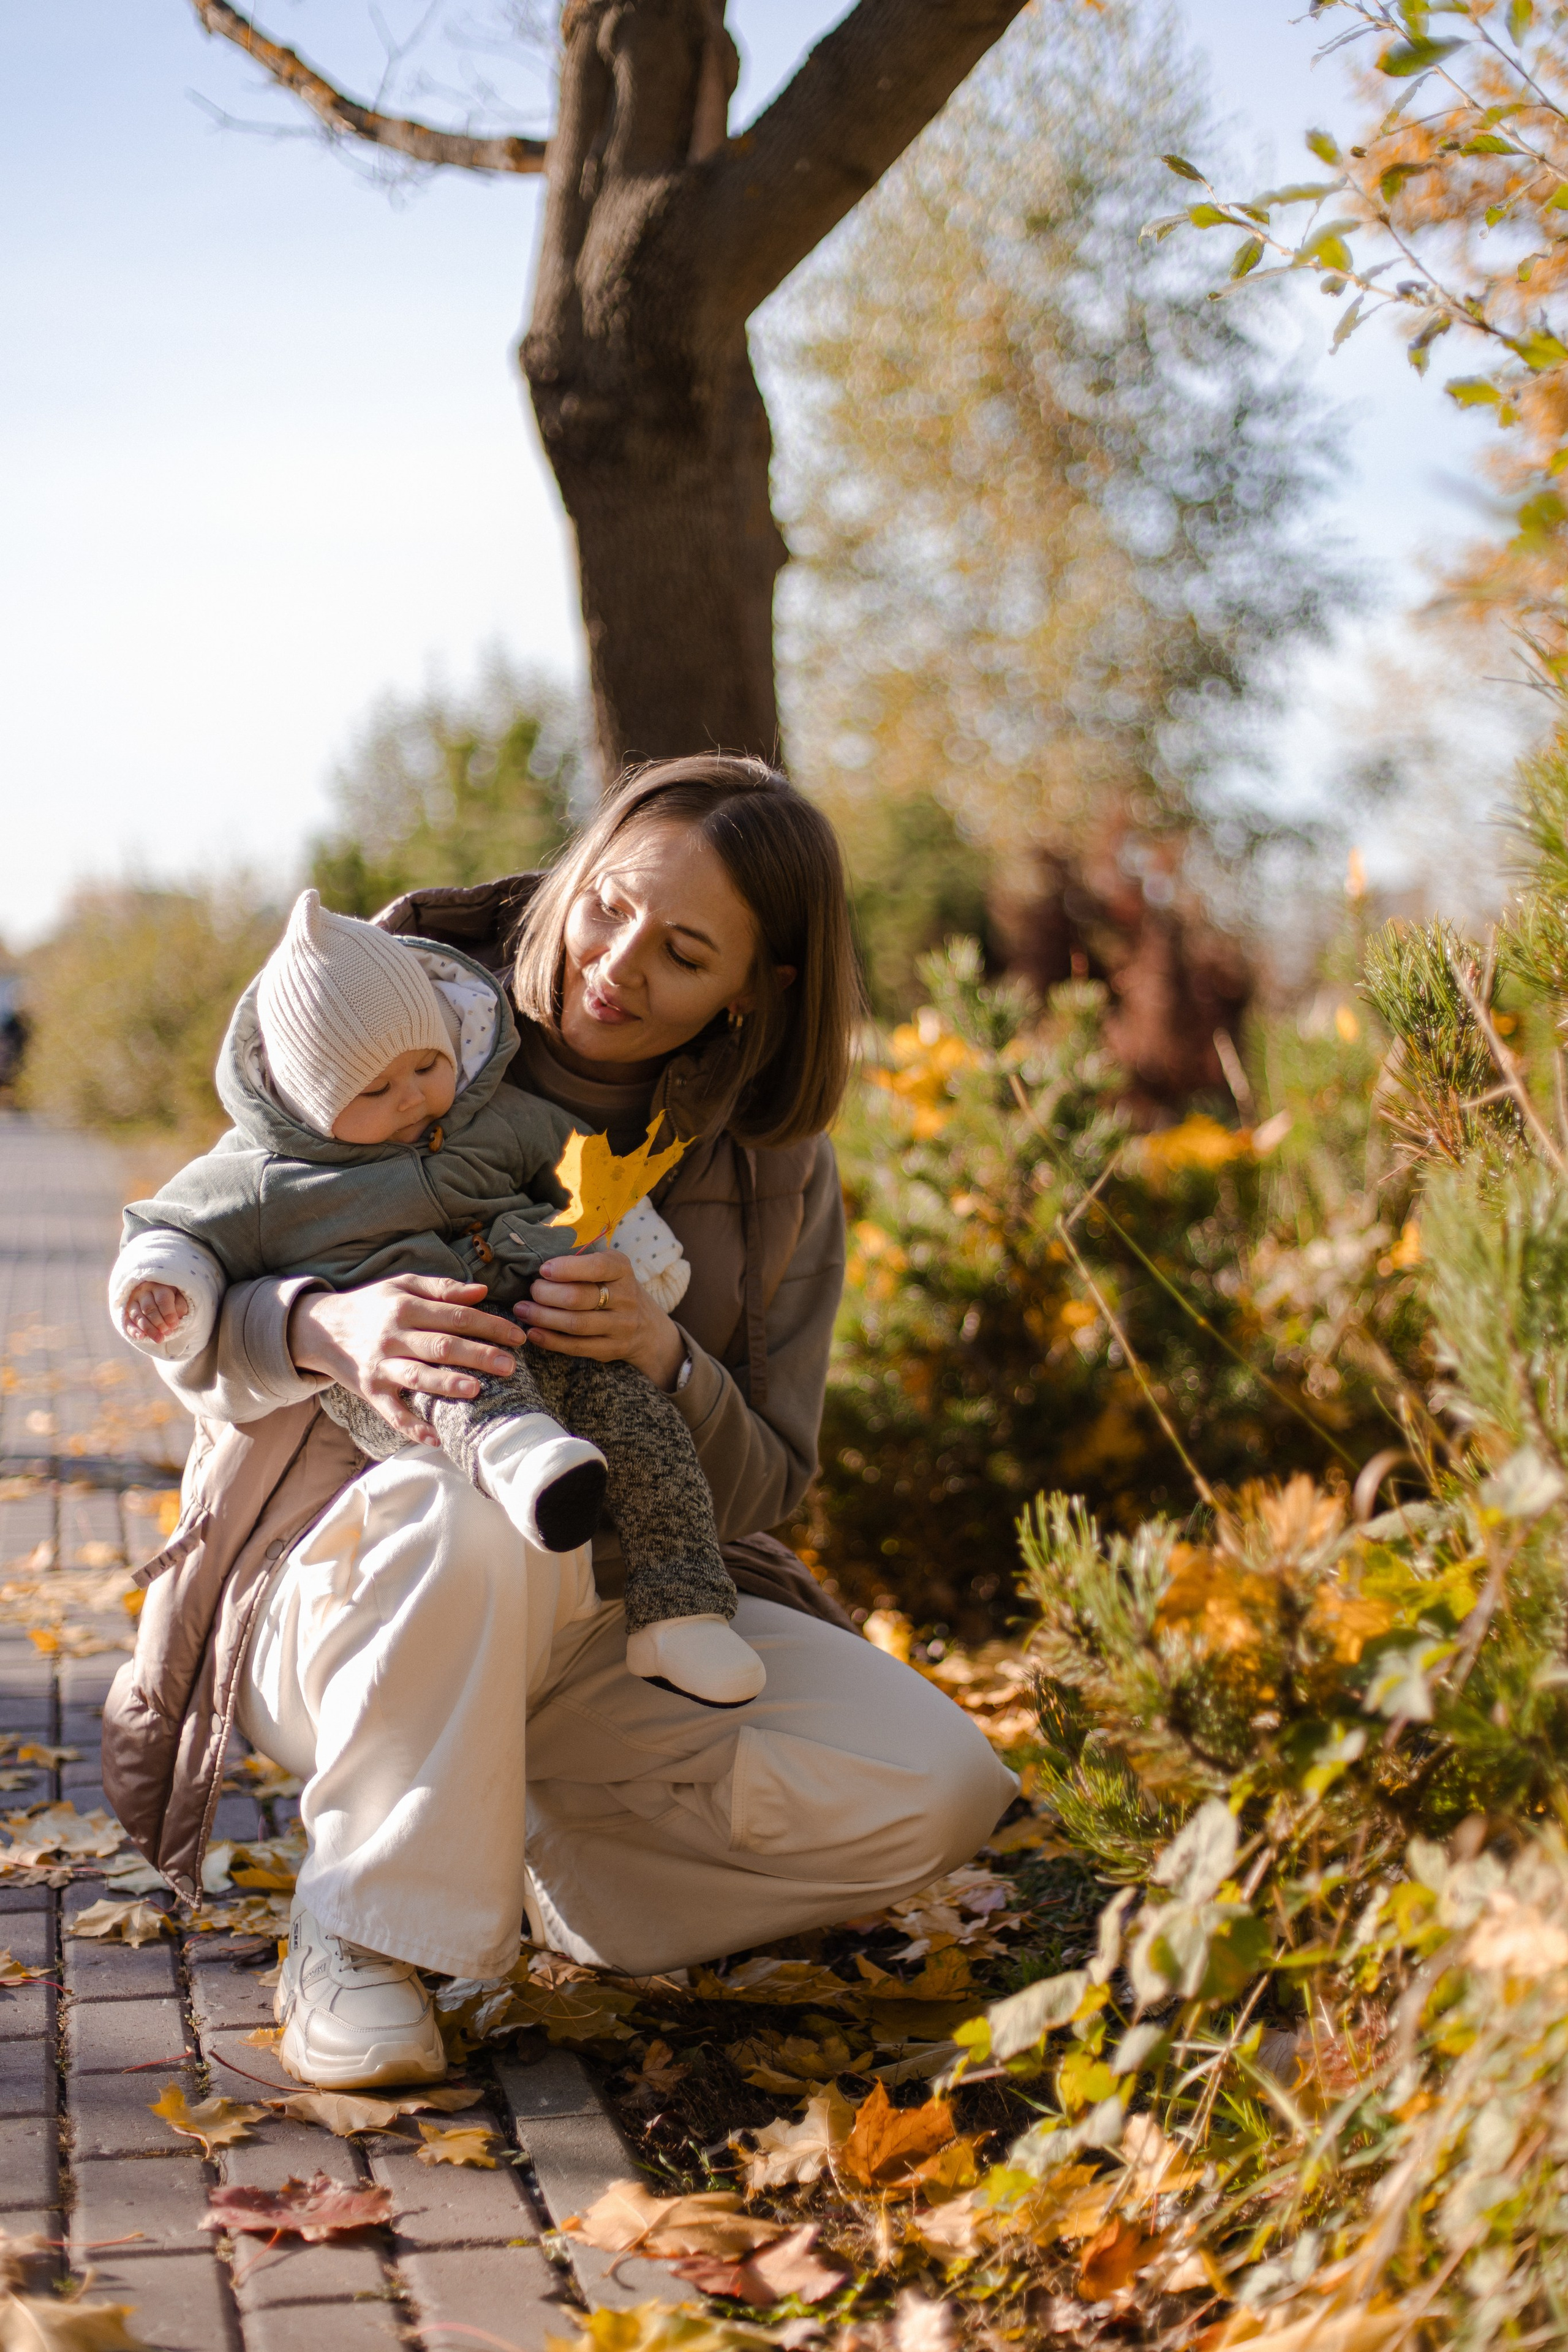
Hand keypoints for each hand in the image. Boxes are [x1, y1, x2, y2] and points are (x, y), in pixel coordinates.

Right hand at [125, 1282, 188, 1343]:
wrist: (155, 1296)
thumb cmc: (170, 1298)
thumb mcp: (178, 1298)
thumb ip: (179, 1306)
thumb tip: (173, 1321)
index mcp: (158, 1286)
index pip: (162, 1299)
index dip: (169, 1314)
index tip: (174, 1325)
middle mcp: (143, 1292)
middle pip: (149, 1308)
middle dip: (159, 1323)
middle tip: (168, 1333)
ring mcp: (132, 1301)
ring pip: (138, 1316)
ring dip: (149, 1329)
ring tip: (159, 1339)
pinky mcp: (125, 1311)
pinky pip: (127, 1322)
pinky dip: (133, 1330)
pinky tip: (141, 1337)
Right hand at [288, 1276, 523, 1446]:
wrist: (319, 1328)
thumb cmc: (370, 1305)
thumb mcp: (401, 1285)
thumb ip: (442, 1288)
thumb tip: (482, 1291)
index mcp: (406, 1307)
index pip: (456, 1316)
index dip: (489, 1325)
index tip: (517, 1336)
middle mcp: (394, 1336)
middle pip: (442, 1346)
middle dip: (479, 1355)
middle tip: (510, 1366)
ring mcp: (381, 1365)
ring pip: (418, 1377)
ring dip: (448, 1385)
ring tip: (477, 1390)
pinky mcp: (370, 1390)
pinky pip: (392, 1413)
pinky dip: (412, 1427)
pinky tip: (437, 1438)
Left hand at [515, 1248, 686, 1389]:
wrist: (647, 1327)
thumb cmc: (614, 1288)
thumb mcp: (609, 1268)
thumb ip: (581, 1262)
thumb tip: (538, 1258)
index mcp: (622, 1269)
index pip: (597, 1266)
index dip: (567, 1268)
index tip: (543, 1270)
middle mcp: (626, 1297)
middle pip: (579, 1297)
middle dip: (547, 1294)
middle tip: (530, 1291)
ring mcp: (621, 1326)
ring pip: (575, 1324)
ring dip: (543, 1318)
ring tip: (523, 1310)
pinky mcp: (612, 1349)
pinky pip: (577, 1347)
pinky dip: (551, 1340)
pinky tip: (533, 1333)